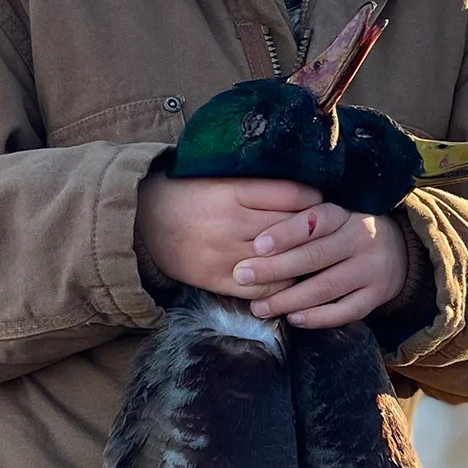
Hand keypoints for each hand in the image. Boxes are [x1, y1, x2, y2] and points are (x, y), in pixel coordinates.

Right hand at [136, 175, 318, 298]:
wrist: (141, 222)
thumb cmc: (186, 194)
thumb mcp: (218, 178)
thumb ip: (256, 184)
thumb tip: (304, 189)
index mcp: (231, 191)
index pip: (290, 195)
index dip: (313, 200)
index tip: (320, 202)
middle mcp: (229, 223)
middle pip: (290, 228)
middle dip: (313, 231)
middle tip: (326, 231)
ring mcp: (223, 254)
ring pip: (281, 261)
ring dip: (302, 261)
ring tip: (314, 256)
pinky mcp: (216, 279)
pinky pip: (262, 289)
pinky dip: (282, 286)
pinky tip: (290, 279)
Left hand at [235, 204, 408, 327]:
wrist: (398, 251)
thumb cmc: (346, 233)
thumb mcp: (331, 219)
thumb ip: (302, 225)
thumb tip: (254, 242)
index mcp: (345, 216)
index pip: (315, 222)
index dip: (286, 233)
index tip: (257, 246)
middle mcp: (361, 240)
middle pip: (315, 257)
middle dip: (275, 269)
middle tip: (243, 276)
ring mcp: (371, 270)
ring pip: (327, 287)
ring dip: (289, 299)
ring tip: (259, 307)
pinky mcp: (376, 296)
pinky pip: (345, 311)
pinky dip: (318, 317)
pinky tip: (293, 319)